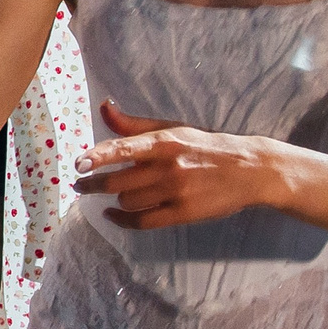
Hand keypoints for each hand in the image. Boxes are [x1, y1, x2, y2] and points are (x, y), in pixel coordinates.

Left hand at [70, 100, 279, 229]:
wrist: (249, 170)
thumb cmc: (205, 147)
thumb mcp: (173, 129)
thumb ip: (135, 124)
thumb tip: (104, 107)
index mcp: (164, 142)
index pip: (122, 148)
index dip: (97, 157)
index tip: (78, 165)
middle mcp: (168, 167)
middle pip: (116, 182)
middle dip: (91, 185)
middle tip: (78, 185)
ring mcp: (176, 192)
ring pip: (127, 201)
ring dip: (114, 200)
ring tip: (108, 196)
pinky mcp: (183, 213)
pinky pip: (143, 221)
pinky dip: (122, 220)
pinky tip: (113, 215)